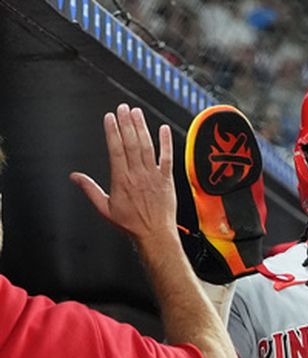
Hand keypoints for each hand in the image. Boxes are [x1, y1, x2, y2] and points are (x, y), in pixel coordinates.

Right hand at [70, 104, 176, 244]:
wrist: (155, 234)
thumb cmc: (130, 223)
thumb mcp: (104, 209)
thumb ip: (90, 189)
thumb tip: (74, 176)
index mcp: (121, 180)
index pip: (115, 149)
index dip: (112, 131)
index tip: (109, 117)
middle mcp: (137, 174)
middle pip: (131, 143)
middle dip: (126, 123)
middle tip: (123, 108)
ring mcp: (153, 175)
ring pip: (147, 147)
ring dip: (142, 128)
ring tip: (136, 113)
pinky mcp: (167, 179)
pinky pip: (167, 157)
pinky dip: (165, 143)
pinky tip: (163, 129)